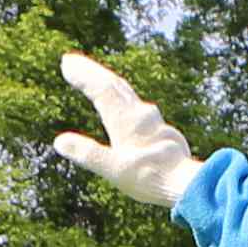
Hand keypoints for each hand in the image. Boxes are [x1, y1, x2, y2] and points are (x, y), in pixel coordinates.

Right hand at [50, 51, 197, 208]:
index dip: (84, 74)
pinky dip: (124, 102)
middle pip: (114, 85)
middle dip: (92, 72)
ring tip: (96, 80)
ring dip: (109, 84)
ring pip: (128, 95)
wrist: (187, 184)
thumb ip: (87, 153)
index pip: (101, 88)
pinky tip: (126, 110)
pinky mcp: (163, 132)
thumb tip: (60, 141)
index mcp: (125, 120)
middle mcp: (140, 114)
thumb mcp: (113, 168)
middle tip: (73, 62)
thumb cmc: (149, 177)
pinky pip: (138, 109)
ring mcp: (153, 122)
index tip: (66, 62)